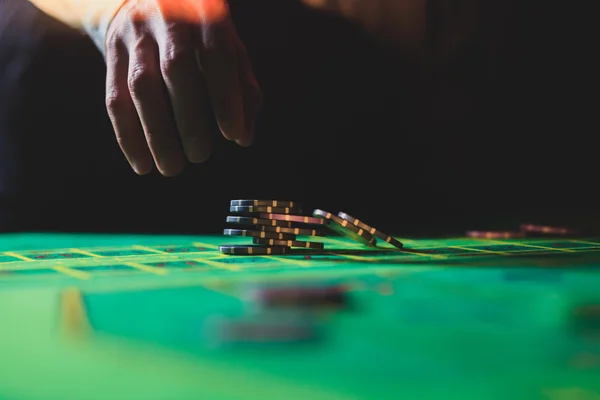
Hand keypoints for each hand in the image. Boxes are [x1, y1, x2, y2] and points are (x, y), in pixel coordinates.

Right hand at [104, 0, 261, 175]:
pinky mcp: (112, 51)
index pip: (216, 54)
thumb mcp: (230, 49)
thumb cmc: (203, 33)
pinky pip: (114, 97)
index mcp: (205, 11)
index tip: (232, 135)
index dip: (225, 96)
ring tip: (171, 167)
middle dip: (189, 119)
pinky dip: (127, 135)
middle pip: (175, 69)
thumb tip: (244, 137)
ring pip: (140, 86)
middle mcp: (166, 16)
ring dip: (155, 133)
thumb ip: (243, 88)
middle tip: (200, 156)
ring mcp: (134, 32)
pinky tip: (142, 163)